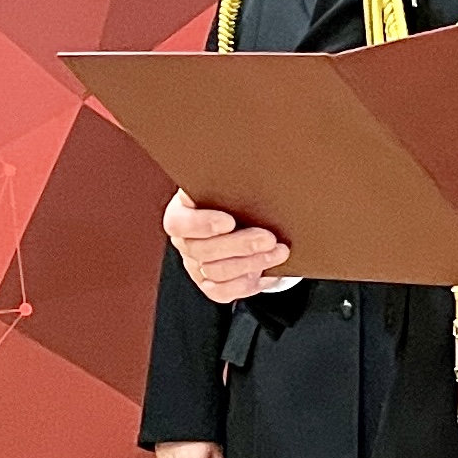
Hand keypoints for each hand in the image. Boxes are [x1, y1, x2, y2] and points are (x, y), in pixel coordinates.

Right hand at [166, 190, 289, 303]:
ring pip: (216, 273)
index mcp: (181, 214)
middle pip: (202, 251)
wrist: (247, 220)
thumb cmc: (236, 197)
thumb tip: (249, 164)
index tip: (229, 221)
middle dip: (240, 245)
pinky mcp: (210, 285)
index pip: (179, 223)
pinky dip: (247, 283)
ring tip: (278, 252)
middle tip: (268, 238)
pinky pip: (223, 292)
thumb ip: (230, 179)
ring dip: (252, 263)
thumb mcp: (230, 184)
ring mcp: (196, 266)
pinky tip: (268, 271)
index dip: (201, 225)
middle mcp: (185, 242)